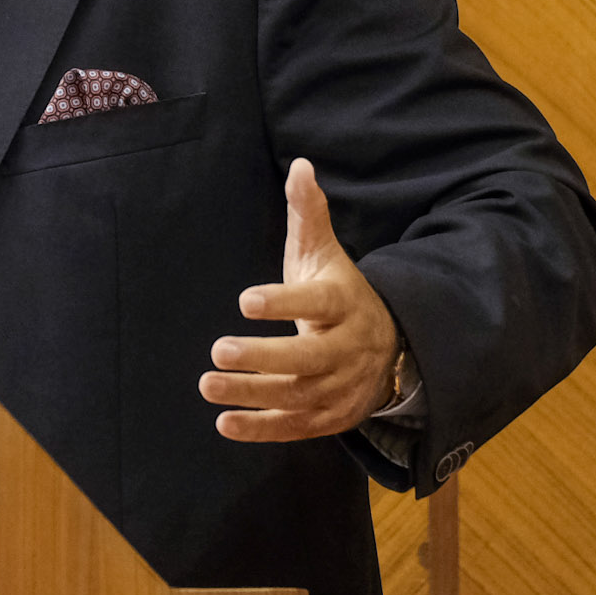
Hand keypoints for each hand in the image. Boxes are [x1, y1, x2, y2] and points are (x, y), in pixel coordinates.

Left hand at [201, 159, 399, 441]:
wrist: (388, 350)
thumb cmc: (338, 293)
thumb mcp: (325, 253)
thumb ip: (309, 213)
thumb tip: (299, 165)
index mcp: (344, 304)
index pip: (317, 303)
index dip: (284, 303)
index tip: (245, 299)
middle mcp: (347, 350)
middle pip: (308, 360)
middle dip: (263, 358)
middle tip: (217, 349)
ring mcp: (340, 388)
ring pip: (298, 396)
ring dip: (251, 394)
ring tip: (207, 383)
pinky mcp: (330, 417)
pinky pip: (295, 427)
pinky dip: (260, 429)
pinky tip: (223, 423)